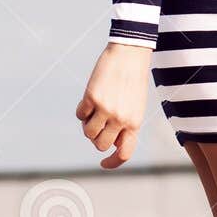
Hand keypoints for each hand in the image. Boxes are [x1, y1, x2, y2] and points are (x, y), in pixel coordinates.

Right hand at [77, 42, 151, 168]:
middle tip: (99, 123)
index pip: (124, 153)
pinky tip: (90, 98)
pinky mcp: (92, 98)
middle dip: (97, 138)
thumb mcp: (136, 105)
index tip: (103, 163)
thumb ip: (127, 124)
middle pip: (100, 145)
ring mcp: (105, 109)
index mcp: (135, 122)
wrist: (131, 53)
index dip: (113, 162)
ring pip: (88, 133)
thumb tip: (110, 143)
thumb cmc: (134, 80)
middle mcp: (121, 119)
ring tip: (94, 110)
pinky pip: (80, 115)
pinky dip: (82, 110)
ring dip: (87, 125)